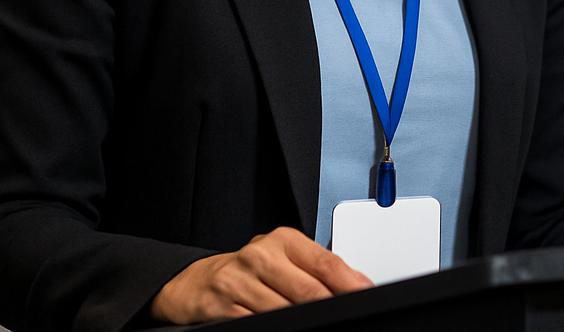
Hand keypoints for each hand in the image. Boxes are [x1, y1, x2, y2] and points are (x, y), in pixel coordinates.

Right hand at [149, 226, 373, 323]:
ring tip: (314, 322)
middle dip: (330, 307)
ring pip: (284, 311)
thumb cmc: (251, 269)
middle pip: (308, 291)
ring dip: (303, 321)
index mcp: (283, 240)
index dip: (350, 283)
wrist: (199, 281)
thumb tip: (357, 282)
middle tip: (342, 316)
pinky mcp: (221, 305)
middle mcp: (261, 255)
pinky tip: (284, 326)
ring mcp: (239, 280)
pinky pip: (256, 323)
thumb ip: (317, 268)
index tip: (364, 295)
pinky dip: (275, 328)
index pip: (325, 262)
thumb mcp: (283, 258)